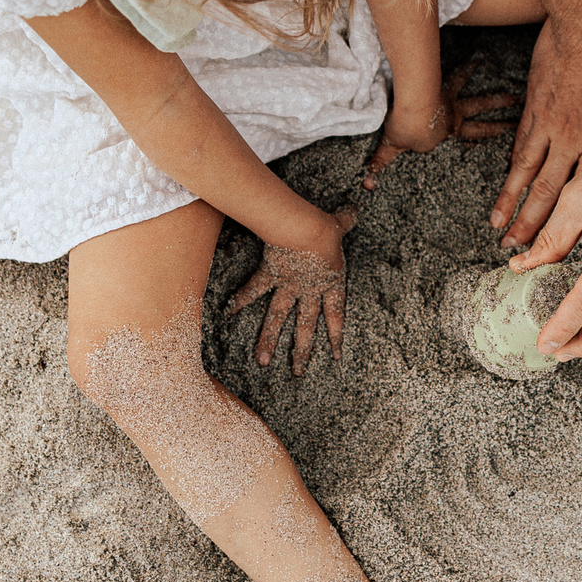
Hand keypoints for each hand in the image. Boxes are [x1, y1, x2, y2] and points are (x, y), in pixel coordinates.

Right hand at [228, 208, 357, 375]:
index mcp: (331, 284)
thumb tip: (355, 209)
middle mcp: (309, 291)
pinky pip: (254, 289)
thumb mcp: (340, 224)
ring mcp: (289, 286)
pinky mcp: (271, 274)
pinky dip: (240, 299)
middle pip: (306, 326)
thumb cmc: (325, 228)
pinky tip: (227, 313)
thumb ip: (347, 220)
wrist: (303, 227)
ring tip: (263, 362)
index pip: (336, 316)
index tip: (334, 357)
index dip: (335, 336)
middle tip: (297, 372)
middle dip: (302, 351)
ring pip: (278, 318)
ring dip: (269, 340)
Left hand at [365, 65, 517, 190]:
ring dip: (498, 100)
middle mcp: (455, 124)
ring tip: (516, 96)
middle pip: (482, 126)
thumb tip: (365, 184)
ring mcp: (454, 106)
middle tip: (517, 126)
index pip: (465, 145)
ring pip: (481, 103)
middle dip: (500, 126)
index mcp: (445, 139)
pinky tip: (478, 59)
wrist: (409, 109)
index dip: (477, 145)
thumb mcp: (389, 149)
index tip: (495, 147)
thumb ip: (380, 163)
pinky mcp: (447, 89)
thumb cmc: (402, 129)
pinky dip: (469, 68)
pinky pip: (460, 77)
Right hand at [491, 2, 581, 246]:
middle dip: (537, 228)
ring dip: (516, 207)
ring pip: (531, 176)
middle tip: (521, 253)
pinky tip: (504, 190)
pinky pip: (521, 148)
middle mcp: (580, 141)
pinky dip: (511, 174)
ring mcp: (554, 126)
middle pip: (555, 195)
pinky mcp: (537, 107)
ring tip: (501, 232)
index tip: (576, 245)